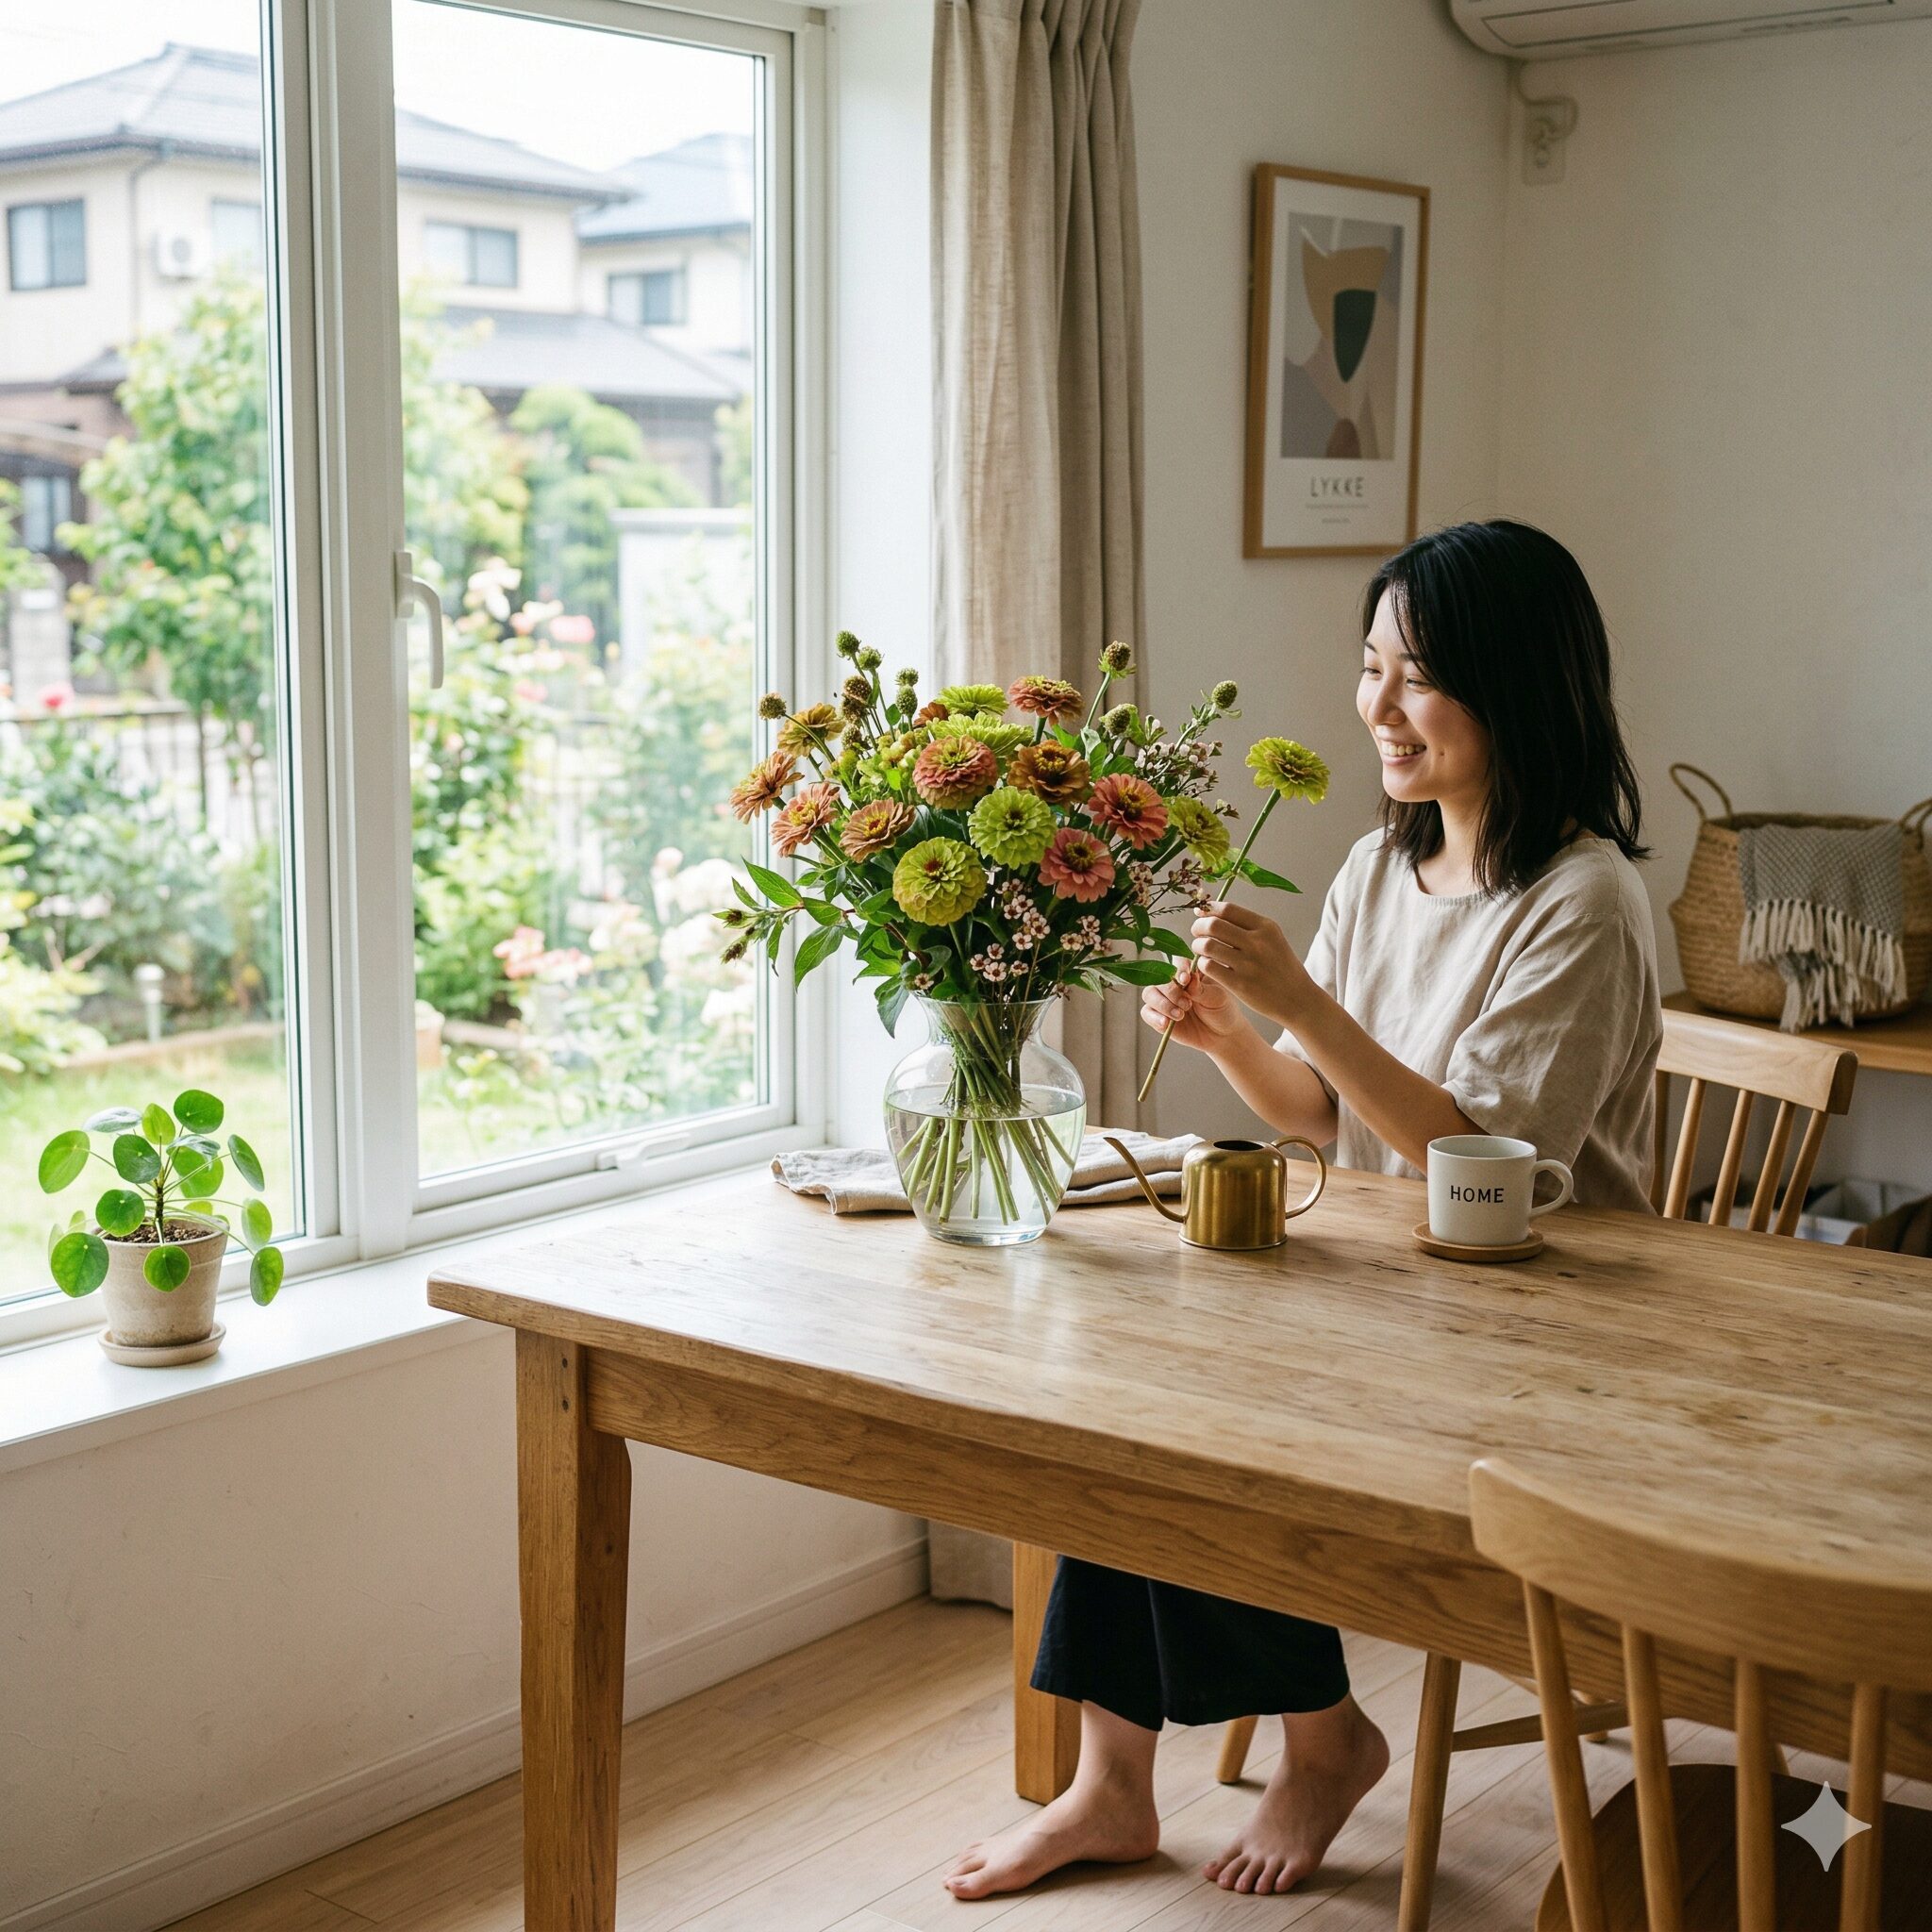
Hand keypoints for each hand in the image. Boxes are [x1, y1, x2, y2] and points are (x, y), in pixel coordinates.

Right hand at [1139, 960, 1246, 1053]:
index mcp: (1190, 972)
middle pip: (1159, 977)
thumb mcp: (1217, 998)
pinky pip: (1146, 1012)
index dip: (1178, 969)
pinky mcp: (1158, 1016)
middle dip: (1171, 991)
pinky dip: (1154, 1017)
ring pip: (1149, 994)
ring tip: (1180, 1015)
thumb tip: (1190, 979)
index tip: (1186, 980)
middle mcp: (1174, 983)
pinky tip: (1166, 1023)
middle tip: (1187, 1004)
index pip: (1177, 962)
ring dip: (1163, 1004)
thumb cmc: (1222, 1011)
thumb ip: (1202, 989)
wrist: (1222, 1036)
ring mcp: (1164, 999)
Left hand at [1188, 901, 1313, 1026]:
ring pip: (1207, 945)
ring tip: (1200, 950)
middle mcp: (1258, 943)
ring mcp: (1249, 964)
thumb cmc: (1281, 968)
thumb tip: (1209, 912)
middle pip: (1213, 925)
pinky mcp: (1240, 985)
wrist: (1298, 999)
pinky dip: (1202, 964)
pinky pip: (1208, 967)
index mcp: (1266, 928)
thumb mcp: (1273, 939)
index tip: (1200, 913)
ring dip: (1197, 946)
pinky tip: (1207, 965)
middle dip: (1198, 926)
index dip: (1208, 909)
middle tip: (1197, 933)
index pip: (1228, 909)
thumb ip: (1246, 926)